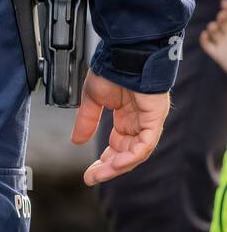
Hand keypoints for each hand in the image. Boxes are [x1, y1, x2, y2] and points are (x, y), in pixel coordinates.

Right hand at [70, 71, 169, 185]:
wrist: (123, 53)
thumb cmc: (112, 69)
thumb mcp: (92, 99)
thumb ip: (86, 121)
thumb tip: (76, 140)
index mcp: (126, 117)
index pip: (117, 146)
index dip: (104, 160)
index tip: (89, 172)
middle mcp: (139, 121)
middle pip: (127, 153)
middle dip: (109, 167)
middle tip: (92, 178)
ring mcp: (149, 120)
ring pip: (137, 152)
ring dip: (118, 166)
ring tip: (100, 174)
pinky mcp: (154, 117)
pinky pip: (145, 144)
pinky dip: (130, 156)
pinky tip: (115, 163)